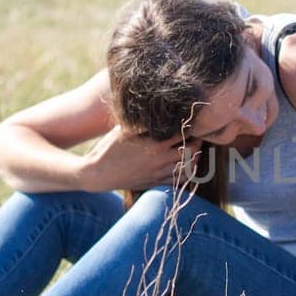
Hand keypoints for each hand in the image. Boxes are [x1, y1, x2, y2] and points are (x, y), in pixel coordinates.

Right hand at [81, 127, 199, 191]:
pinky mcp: (156, 183)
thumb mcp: (124, 130)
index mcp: (155, 144)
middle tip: (197, 135)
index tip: (191, 120)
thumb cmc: (109, 148)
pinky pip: (180, 181)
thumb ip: (144, 123)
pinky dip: (188, 173)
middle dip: (197, 142)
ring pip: (189, 167)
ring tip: (195, 149)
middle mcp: (161, 160)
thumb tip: (159, 112)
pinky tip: (188, 166)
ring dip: (195, 157)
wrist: (98, 173)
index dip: (189, 126)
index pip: (182, 133)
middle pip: (191, 151)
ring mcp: (159, 173)